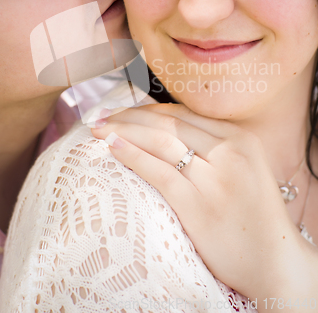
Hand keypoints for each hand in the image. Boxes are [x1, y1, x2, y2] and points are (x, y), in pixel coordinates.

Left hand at [91, 104, 317, 308]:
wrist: (274, 262)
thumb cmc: (251, 216)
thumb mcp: (241, 168)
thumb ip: (211, 148)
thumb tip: (161, 131)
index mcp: (239, 138)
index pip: (183, 114)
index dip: (147, 109)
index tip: (122, 111)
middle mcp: (229, 151)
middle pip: (168, 122)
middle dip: (129, 116)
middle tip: (101, 116)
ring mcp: (215, 178)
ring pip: (160, 141)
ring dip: (124, 130)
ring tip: (98, 129)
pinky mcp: (199, 204)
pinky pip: (159, 171)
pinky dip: (132, 155)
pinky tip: (112, 147)